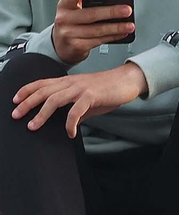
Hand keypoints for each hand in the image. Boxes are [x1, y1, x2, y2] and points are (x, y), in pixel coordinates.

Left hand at [12, 62, 146, 137]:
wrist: (127, 81)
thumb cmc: (109, 90)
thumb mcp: (88, 100)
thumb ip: (77, 110)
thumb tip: (71, 124)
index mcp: (68, 81)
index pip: (41, 83)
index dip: (26, 90)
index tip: (15, 100)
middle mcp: (70, 83)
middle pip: (42, 92)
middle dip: (26, 104)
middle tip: (16, 115)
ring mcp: (80, 89)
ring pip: (53, 100)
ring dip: (41, 114)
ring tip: (33, 126)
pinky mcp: (91, 96)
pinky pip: (75, 112)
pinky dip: (70, 124)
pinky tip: (69, 133)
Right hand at [50, 0, 135, 65]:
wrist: (62, 46)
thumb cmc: (72, 24)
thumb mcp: (73, 11)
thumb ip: (87, 3)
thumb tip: (113, 0)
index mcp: (64, 6)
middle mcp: (64, 19)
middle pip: (90, 14)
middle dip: (111, 12)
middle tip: (126, 10)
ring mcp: (69, 34)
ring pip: (97, 30)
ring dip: (117, 27)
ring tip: (130, 25)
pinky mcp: (77, 46)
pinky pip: (99, 41)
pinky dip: (113, 36)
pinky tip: (122, 33)